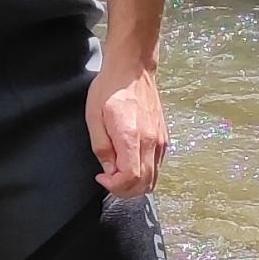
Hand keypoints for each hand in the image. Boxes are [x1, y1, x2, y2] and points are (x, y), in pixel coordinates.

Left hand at [87, 57, 167, 196]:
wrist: (132, 69)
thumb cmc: (110, 88)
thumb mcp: (94, 117)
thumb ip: (101, 148)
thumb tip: (109, 170)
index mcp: (131, 136)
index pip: (130, 177)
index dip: (114, 185)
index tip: (101, 177)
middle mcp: (151, 141)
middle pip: (144, 183)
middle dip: (124, 190)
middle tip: (108, 180)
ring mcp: (160, 140)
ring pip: (154, 178)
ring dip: (136, 185)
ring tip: (118, 175)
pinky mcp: (163, 137)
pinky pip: (157, 166)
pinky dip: (145, 174)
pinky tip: (130, 163)